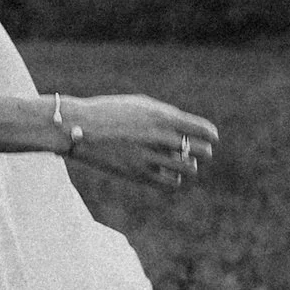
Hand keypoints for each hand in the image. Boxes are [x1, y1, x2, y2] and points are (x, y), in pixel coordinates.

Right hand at [65, 95, 217, 190]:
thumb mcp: (140, 105)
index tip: (211, 138)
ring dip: (190, 167)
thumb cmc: (110, 112)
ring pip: (188, 169)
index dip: (211, 135)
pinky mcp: (138, 174)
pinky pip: (170, 183)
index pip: (202, 129)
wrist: (78, 127)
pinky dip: (174, 179)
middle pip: (200, 151)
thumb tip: (187, 132)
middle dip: (202, 152)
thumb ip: (165, 116)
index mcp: (162, 116)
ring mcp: (149, 157)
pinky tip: (169, 174)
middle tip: (197, 152)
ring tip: (183, 163)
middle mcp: (159, 136)